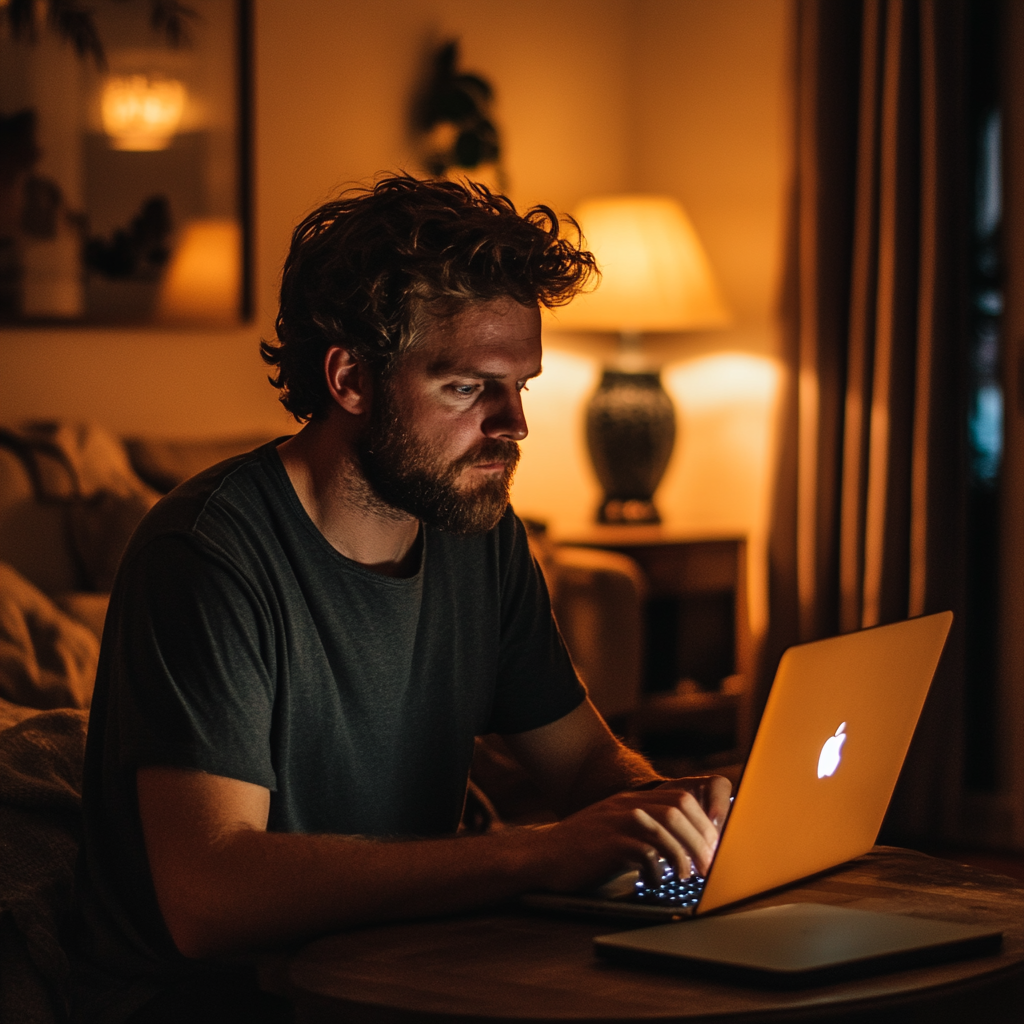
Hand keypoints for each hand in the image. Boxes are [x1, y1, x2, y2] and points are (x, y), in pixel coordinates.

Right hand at [528, 775, 730, 893]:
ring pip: (667, 825)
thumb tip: (688, 849)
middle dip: (702, 837)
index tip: (715, 841)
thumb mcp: (618, 831)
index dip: (705, 815)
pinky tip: (658, 881)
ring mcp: (617, 822)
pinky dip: (659, 868)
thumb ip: (647, 831)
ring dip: (686, 853)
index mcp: (633, 801)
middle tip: (710, 864)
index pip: (682, 793)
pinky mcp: (607, 844)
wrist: (543, 856)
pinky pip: (644, 850)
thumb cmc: (585, 851)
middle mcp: (628, 805)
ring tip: (691, 875)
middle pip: (680, 807)